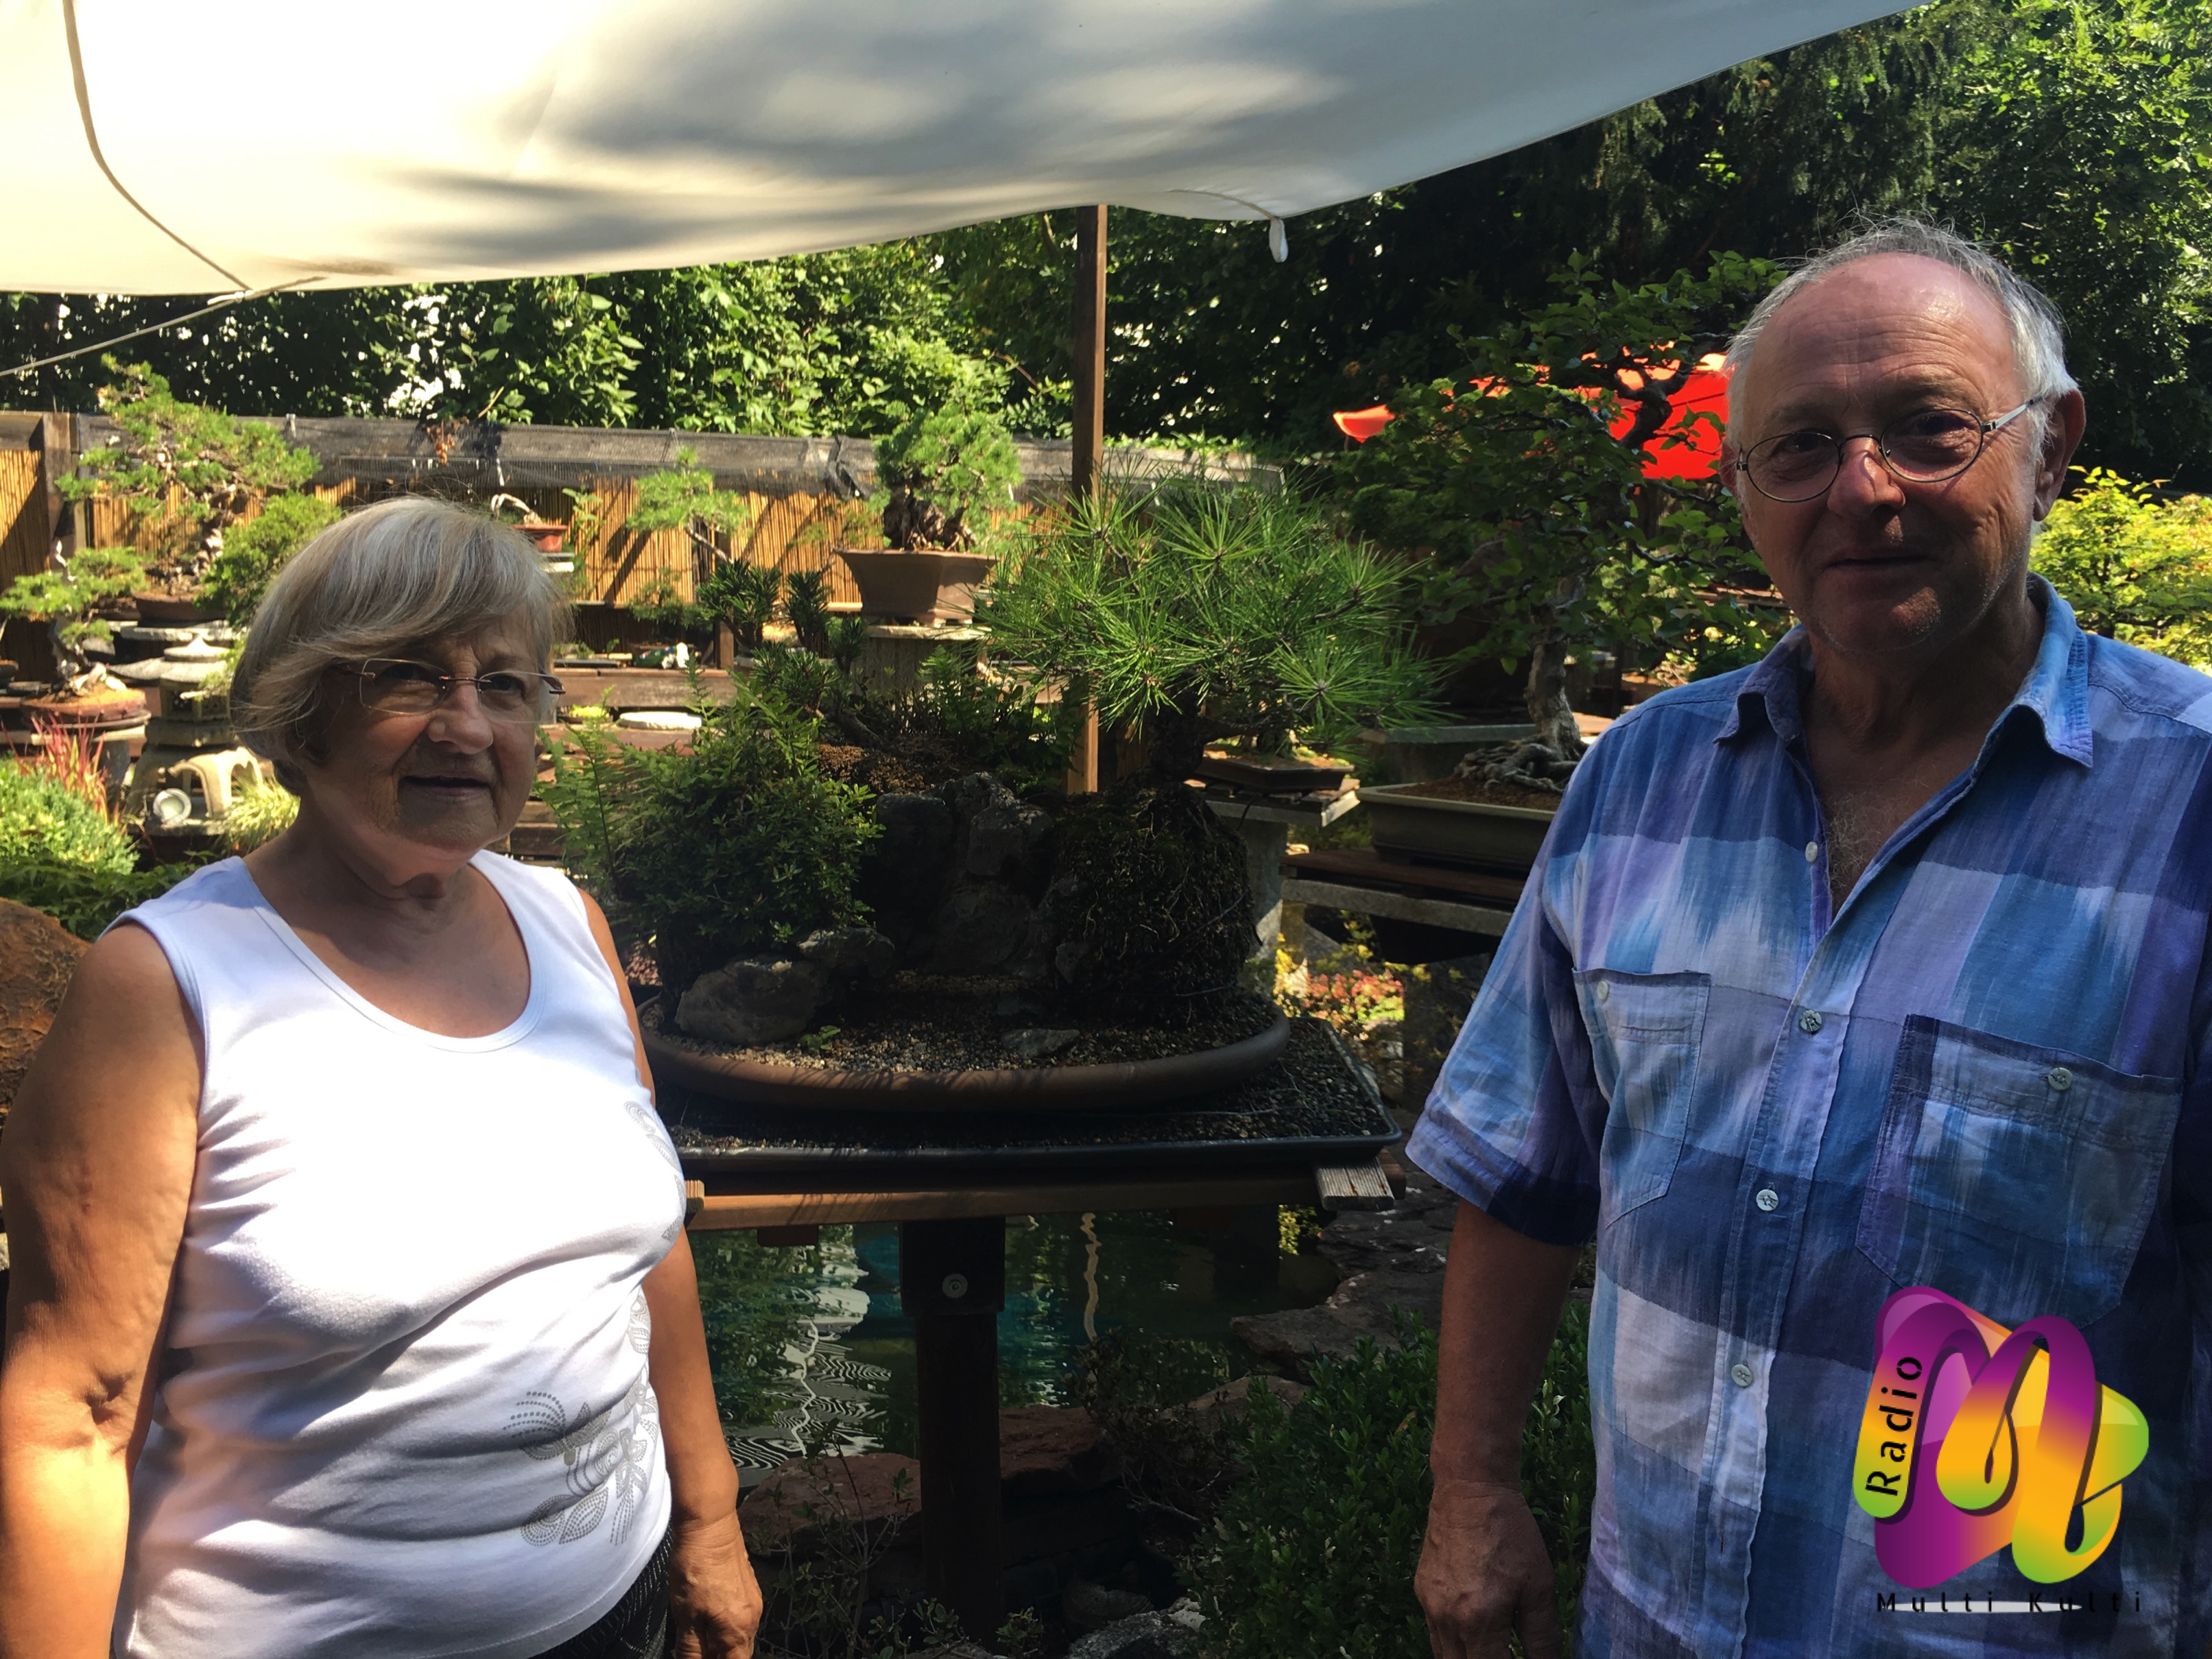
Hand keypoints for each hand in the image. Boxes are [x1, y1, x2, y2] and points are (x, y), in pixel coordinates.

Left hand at [667, 1510, 761, 1658]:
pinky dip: (728, 1627)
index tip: (701, 1656)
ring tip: (700, 1638)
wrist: (710, 1525)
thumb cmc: (695, 1569)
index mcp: (738, 1629)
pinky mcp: (749, 1586)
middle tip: (698, 1651)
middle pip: (741, 1653)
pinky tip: (709, 1617)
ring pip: (742, 1635)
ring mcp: (754, 1600)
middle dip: (721, 1657)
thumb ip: (691, 1648)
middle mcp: (752, 1618)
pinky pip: (742, 1618)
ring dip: (724, 1644)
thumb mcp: (685, 1615)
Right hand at [1415, 1478, 1563, 1658]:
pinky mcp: (1420, 1592)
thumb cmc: (1512, 1535)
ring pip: (1444, 1656)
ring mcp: (1428, 1606)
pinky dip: (1454, 1643)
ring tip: (1493, 1648)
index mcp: (1478, 1619)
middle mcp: (1446, 1619)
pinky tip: (1474, 1630)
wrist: (1470, 1489)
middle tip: (1507, 1651)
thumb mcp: (1539, 1587)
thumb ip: (1542, 1637)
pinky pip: (1435, 1633)